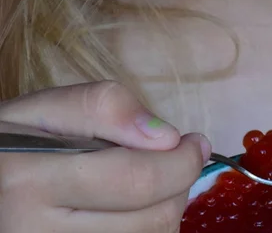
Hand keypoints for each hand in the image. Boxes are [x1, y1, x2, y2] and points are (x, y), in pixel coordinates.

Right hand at [0, 81, 210, 232]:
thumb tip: (167, 136)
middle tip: (176, 159)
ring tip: (149, 182)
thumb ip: (103, 108)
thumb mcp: (43, 110)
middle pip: (152, 220)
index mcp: (30, 183)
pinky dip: (147, 227)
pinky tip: (133, 209)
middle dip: (178, 183)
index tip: (194, 142)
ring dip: (165, 207)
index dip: (181, 161)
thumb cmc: (10, 146)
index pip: (136, 181)